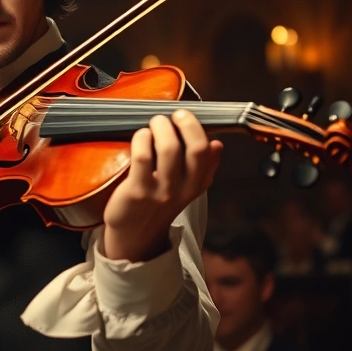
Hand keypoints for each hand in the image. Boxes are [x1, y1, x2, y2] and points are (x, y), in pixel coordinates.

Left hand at [104, 110, 222, 261]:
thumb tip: (217, 144)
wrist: (134, 235)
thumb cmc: (157, 203)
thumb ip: (203, 167)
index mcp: (197, 184)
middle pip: (195, 149)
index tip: (184, 116)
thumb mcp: (186, 188)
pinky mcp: (137, 192)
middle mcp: (183, 189)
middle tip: (172, 115)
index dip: (196, 128)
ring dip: (160, 127)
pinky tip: (140, 137)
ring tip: (154, 124)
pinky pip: (142, 156)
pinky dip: (142, 139)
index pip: (208, 152)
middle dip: (185, 123)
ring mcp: (161, 191)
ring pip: (168, 148)